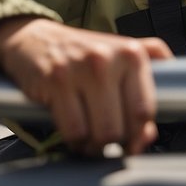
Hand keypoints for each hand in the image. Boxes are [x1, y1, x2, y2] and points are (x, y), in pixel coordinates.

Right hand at [0, 17, 173, 155]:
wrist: (36, 39)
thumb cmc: (84, 55)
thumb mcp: (121, 58)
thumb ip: (143, 91)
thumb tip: (149, 135)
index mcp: (132, 54)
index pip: (144, 109)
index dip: (140, 135)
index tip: (133, 142)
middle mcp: (108, 59)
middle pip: (121, 127)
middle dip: (115, 144)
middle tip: (107, 141)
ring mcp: (80, 69)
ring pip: (98, 134)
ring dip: (94, 146)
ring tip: (90, 138)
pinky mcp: (55, 81)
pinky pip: (73, 131)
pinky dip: (75, 141)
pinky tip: (74, 133)